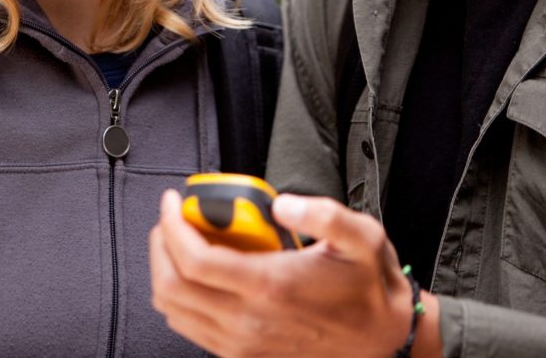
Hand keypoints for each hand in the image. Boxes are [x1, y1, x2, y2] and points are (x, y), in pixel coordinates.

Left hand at [149, 189, 440, 356]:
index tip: (172, 202)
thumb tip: (281, 203)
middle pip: (172, 286)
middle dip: (160, 245)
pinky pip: (191, 329)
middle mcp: (248, 321)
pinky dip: (181, 298)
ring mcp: (242, 344)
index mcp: (270, 287)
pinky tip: (199, 273)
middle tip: (171, 219)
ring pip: (174, 311)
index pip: (193, 260)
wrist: (385, 341)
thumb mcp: (361, 238)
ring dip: (166, 272)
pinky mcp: (244, 355)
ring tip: (180, 242)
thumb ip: (323, 213)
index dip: (171, 226)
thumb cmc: (369, 289)